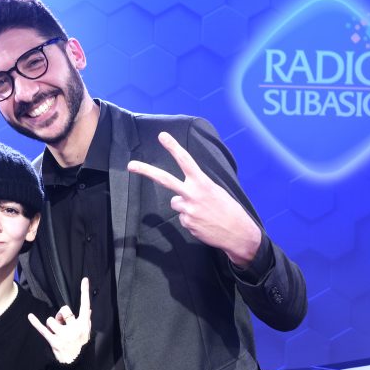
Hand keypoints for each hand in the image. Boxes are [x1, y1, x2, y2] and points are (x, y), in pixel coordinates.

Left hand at [28, 277, 91, 363]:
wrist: (76, 363)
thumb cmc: (80, 346)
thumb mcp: (87, 333)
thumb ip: (86, 320)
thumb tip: (88, 308)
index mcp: (83, 324)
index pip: (85, 305)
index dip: (84, 292)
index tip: (84, 279)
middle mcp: (75, 329)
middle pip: (64, 310)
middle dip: (61, 315)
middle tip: (62, 323)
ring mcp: (64, 336)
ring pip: (52, 320)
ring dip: (52, 324)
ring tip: (56, 332)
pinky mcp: (54, 342)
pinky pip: (43, 329)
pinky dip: (36, 323)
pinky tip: (30, 316)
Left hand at [127, 131, 261, 267]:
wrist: (238, 233)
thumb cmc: (229, 210)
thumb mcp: (217, 191)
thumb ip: (198, 188)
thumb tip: (178, 196)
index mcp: (203, 183)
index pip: (186, 160)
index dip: (173, 147)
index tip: (162, 136)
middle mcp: (192, 194)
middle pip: (165, 179)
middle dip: (146, 171)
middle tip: (131, 165)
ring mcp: (188, 210)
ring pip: (175, 203)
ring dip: (186, 206)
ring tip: (203, 212)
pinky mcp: (187, 223)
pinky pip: (182, 218)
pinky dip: (191, 219)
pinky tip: (204, 222)